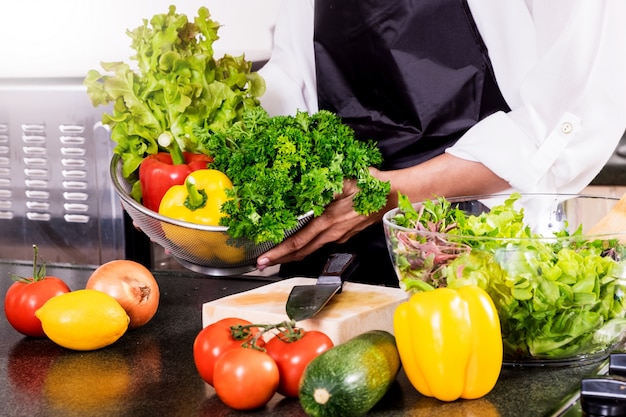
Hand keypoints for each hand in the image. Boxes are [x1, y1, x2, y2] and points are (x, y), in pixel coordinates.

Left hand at [256, 178, 382, 269]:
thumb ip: (325, 185)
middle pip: (301, 251)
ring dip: (293, 254)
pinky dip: (308, 246)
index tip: (263, 259)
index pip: (298, 241)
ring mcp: (340, 236)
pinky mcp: (346, 235)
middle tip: (262, 264)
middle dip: (280, 258)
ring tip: (278, 256)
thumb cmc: (370, 185)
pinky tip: (303, 244)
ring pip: (312, 249)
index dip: (279, 252)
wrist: (393, 195)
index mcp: (328, 220)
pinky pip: (322, 244)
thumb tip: (305, 188)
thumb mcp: (345, 180)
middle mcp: (332, 233)